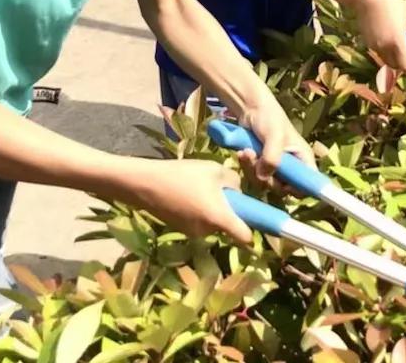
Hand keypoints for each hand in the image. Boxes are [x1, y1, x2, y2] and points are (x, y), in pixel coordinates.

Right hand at [123, 158, 252, 243]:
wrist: (144, 184)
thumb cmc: (183, 174)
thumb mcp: (215, 170)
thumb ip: (234, 182)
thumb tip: (238, 191)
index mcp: (219, 217)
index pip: (245, 236)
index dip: (255, 229)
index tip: (261, 221)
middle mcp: (208, 231)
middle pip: (229, 225)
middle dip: (231, 209)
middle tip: (221, 188)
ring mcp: (193, 232)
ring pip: (214, 221)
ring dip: (215, 208)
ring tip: (200, 187)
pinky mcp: (181, 229)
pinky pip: (200, 221)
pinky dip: (201, 210)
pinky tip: (188, 193)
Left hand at [235, 93, 314, 184]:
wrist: (250, 109)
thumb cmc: (269, 117)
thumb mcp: (274, 135)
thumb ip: (272, 157)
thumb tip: (264, 178)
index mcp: (303, 158)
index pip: (308, 184)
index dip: (298, 189)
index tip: (282, 184)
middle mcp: (292, 167)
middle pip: (283, 188)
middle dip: (267, 178)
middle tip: (256, 161)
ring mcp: (276, 168)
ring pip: (266, 183)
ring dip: (253, 171)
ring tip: (245, 153)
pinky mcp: (261, 166)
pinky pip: (254, 177)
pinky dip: (247, 167)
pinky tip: (242, 153)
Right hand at [354, 0, 405, 72]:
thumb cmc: (391, 3)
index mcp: (397, 43)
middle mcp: (384, 49)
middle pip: (396, 66)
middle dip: (403, 62)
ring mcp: (374, 46)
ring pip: (386, 59)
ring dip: (393, 56)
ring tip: (396, 38)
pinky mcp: (367, 42)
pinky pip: (379, 51)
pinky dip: (384, 48)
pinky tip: (386, 33)